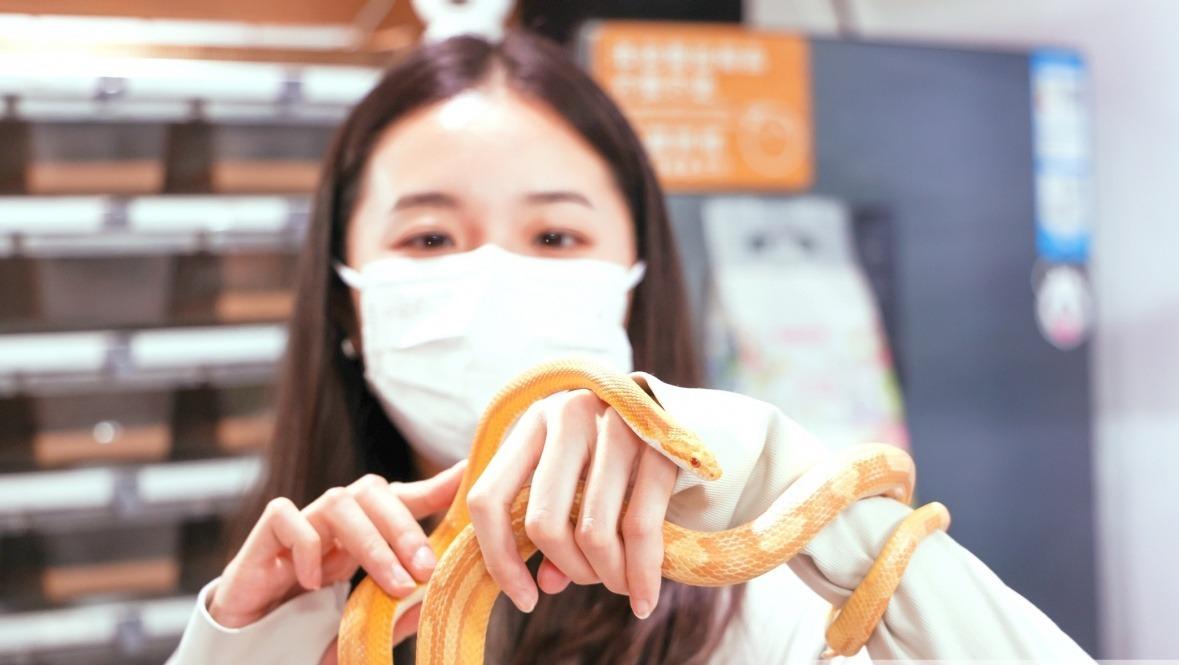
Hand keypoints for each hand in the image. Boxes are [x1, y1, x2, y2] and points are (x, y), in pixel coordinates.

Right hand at [208, 459, 466, 637]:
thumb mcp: (364, 619)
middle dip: (406, 529)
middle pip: (374, 492)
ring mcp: (300, 523)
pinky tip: (313, 584)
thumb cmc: (308, 627)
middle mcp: (335, 520)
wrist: (249, 644)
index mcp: (364, 532)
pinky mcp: (264, 535)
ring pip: (339, 502)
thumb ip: (398, 608)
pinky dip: (307, 547)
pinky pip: (287, 517)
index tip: (468, 474)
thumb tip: (438, 597)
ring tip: (392, 585)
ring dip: (372, 544)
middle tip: (427, 570)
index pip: (403, 498)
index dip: (436, 486)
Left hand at [466, 389, 676, 619]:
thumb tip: (544, 585)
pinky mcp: (659, 442)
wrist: (687, 413)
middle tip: (594, 582)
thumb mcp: (574, 480)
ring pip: (592, 531)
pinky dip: (642, 573)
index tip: (525, 601)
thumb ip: (553, 527)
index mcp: (531, 422)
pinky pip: (640, 526)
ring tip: (623, 587)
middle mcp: (567, 415)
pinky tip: (644, 599)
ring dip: (609, 576)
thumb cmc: (620, 458)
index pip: (488, 498)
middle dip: (572, 570)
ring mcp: (615, 424)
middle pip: (544, 523)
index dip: (500, 560)